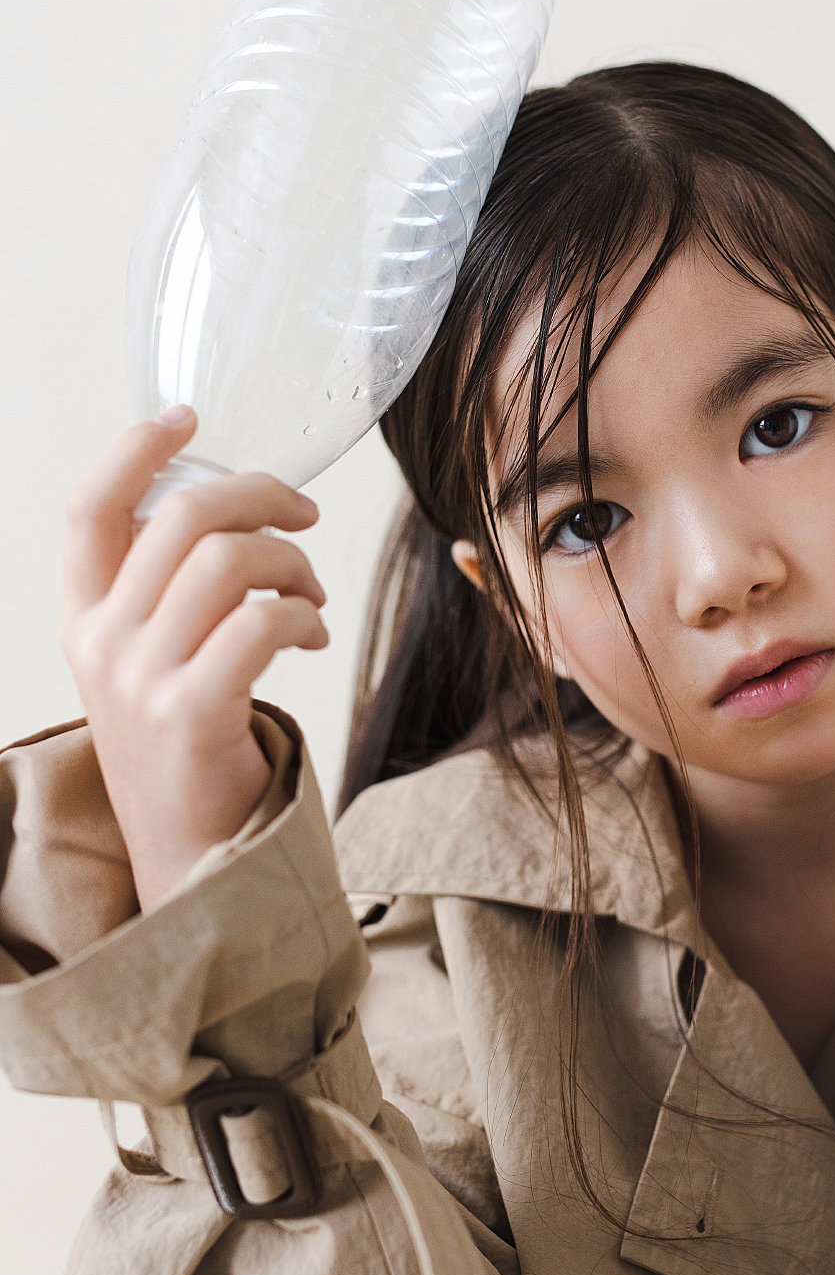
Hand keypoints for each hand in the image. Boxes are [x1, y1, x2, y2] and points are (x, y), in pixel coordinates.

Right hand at [60, 408, 327, 908]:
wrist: (191, 858)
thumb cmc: (188, 746)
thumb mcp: (149, 661)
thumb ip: (164, 590)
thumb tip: (226, 507)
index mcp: (83, 617)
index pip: (89, 506)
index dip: (136, 448)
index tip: (187, 416)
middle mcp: (101, 642)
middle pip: (182, 517)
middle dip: (260, 497)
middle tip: (303, 516)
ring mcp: (140, 680)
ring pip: (228, 562)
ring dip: (292, 561)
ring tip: (310, 593)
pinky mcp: (191, 715)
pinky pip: (261, 624)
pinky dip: (303, 616)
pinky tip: (312, 635)